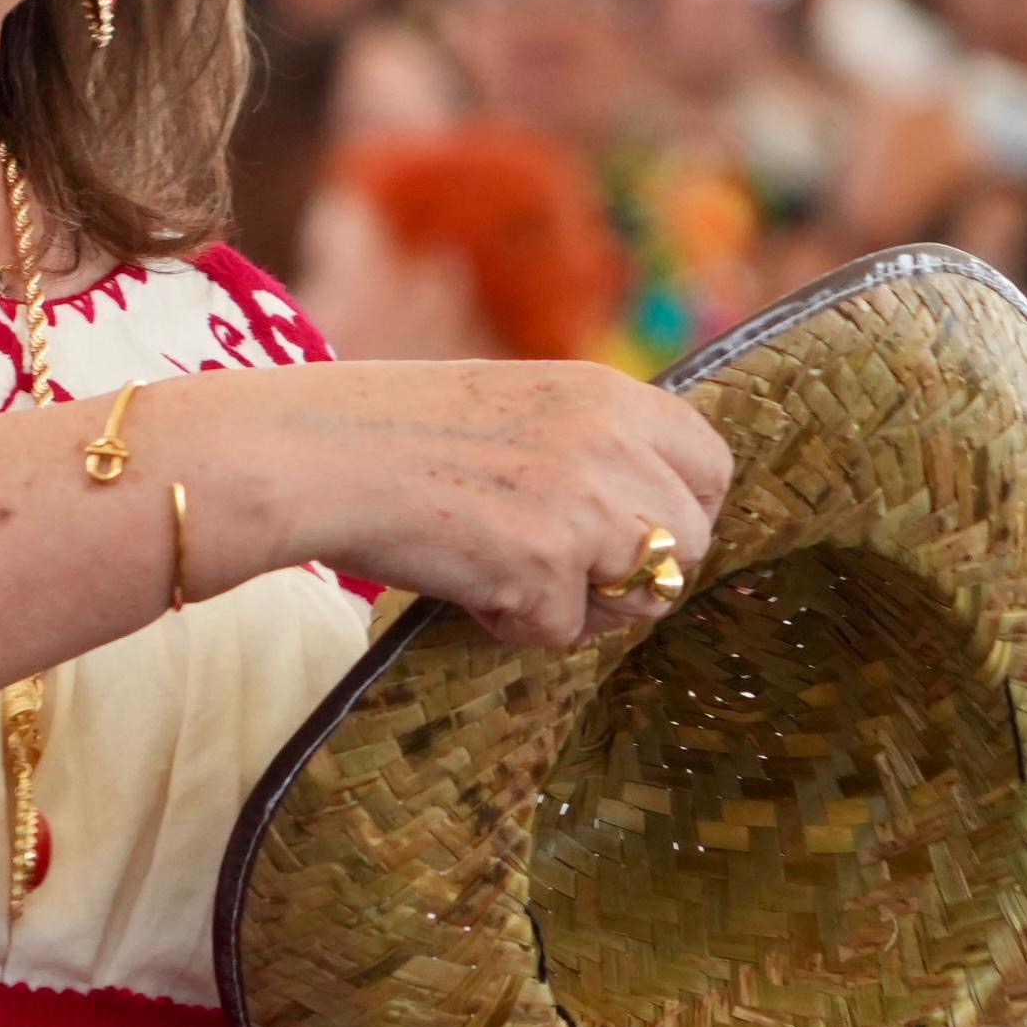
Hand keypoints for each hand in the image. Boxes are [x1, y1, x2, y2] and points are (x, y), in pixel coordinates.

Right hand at [231, 359, 730, 649]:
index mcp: (609, 394)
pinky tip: (465, 581)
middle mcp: (613, 444)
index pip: (712, 465)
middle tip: (564, 571)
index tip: (638, 533)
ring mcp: (587, 506)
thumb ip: (589, 445)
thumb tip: (647, 520)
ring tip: (507, 572)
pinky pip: (562, 631)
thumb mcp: (516, 404)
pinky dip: (514, 623)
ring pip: (644, 596)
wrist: (314, 452)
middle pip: (691, 543)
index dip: (684, 511)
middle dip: (638, 573)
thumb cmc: (394, 431)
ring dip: (582, 604)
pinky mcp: (548, 567)